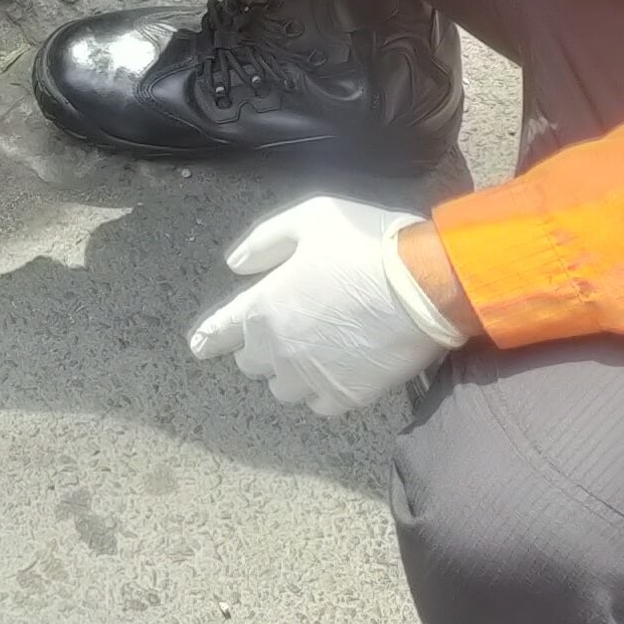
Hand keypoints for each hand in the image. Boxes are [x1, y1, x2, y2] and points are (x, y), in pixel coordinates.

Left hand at [187, 196, 461, 418]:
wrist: (425, 285)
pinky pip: (318, 405)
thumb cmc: (364, 245)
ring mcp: (311, 378)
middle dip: (260, 348)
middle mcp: (278, 350)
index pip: (222, 330)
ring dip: (289, 373)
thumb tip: (235, 265)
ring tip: (311, 354)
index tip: (199, 347)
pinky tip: (335, 373)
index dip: (209, 338)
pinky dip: (321, 391)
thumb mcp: (309, 219)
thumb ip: (264, 242)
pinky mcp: (346, 397)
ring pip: (283, 388)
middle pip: (252, 363)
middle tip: (284, 330)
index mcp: (262, 307)